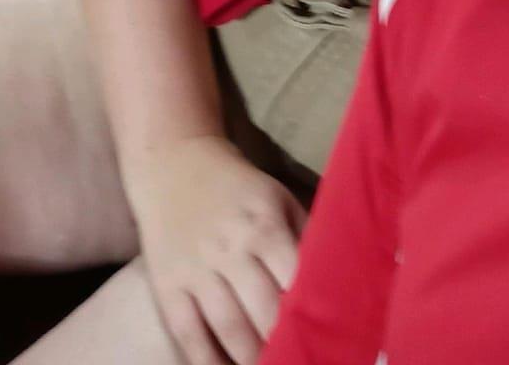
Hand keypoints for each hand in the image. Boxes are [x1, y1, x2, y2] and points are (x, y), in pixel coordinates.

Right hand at [127, 135, 306, 364]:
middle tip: (301, 362)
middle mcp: (231, 248)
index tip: (329, 342)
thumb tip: (340, 277)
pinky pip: (188, 331)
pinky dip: (206, 361)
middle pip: (264, 310)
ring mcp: (196, 268)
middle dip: (284, 346)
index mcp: (265, 225)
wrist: (173, 163)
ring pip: (229, 326)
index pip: (295, 280)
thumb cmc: (236, 187)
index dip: (313, 316)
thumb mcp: (277, 198)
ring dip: (251, 359)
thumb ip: (305, 236)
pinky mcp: (168, 283)